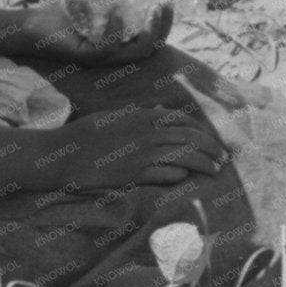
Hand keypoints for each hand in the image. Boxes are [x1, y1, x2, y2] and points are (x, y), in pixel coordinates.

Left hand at [20, 0, 172, 64]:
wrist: (30, 26)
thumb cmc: (59, 13)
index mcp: (118, 41)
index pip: (150, 39)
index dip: (165, 24)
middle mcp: (113, 53)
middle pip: (149, 49)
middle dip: (162, 28)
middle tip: (163, 4)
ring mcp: (100, 57)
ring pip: (134, 53)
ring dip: (147, 32)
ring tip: (150, 10)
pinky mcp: (85, 57)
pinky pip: (106, 49)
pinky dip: (114, 30)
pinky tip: (115, 11)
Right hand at [46, 105, 225, 190]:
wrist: (62, 155)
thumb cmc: (87, 134)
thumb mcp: (115, 116)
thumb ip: (140, 113)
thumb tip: (161, 109)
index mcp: (143, 117)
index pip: (183, 121)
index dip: (202, 131)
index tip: (212, 140)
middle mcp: (146, 134)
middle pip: (190, 138)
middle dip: (211, 147)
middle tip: (223, 158)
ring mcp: (140, 155)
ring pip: (183, 156)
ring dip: (203, 162)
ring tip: (215, 170)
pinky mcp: (132, 175)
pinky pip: (164, 174)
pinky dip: (178, 174)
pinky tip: (186, 177)